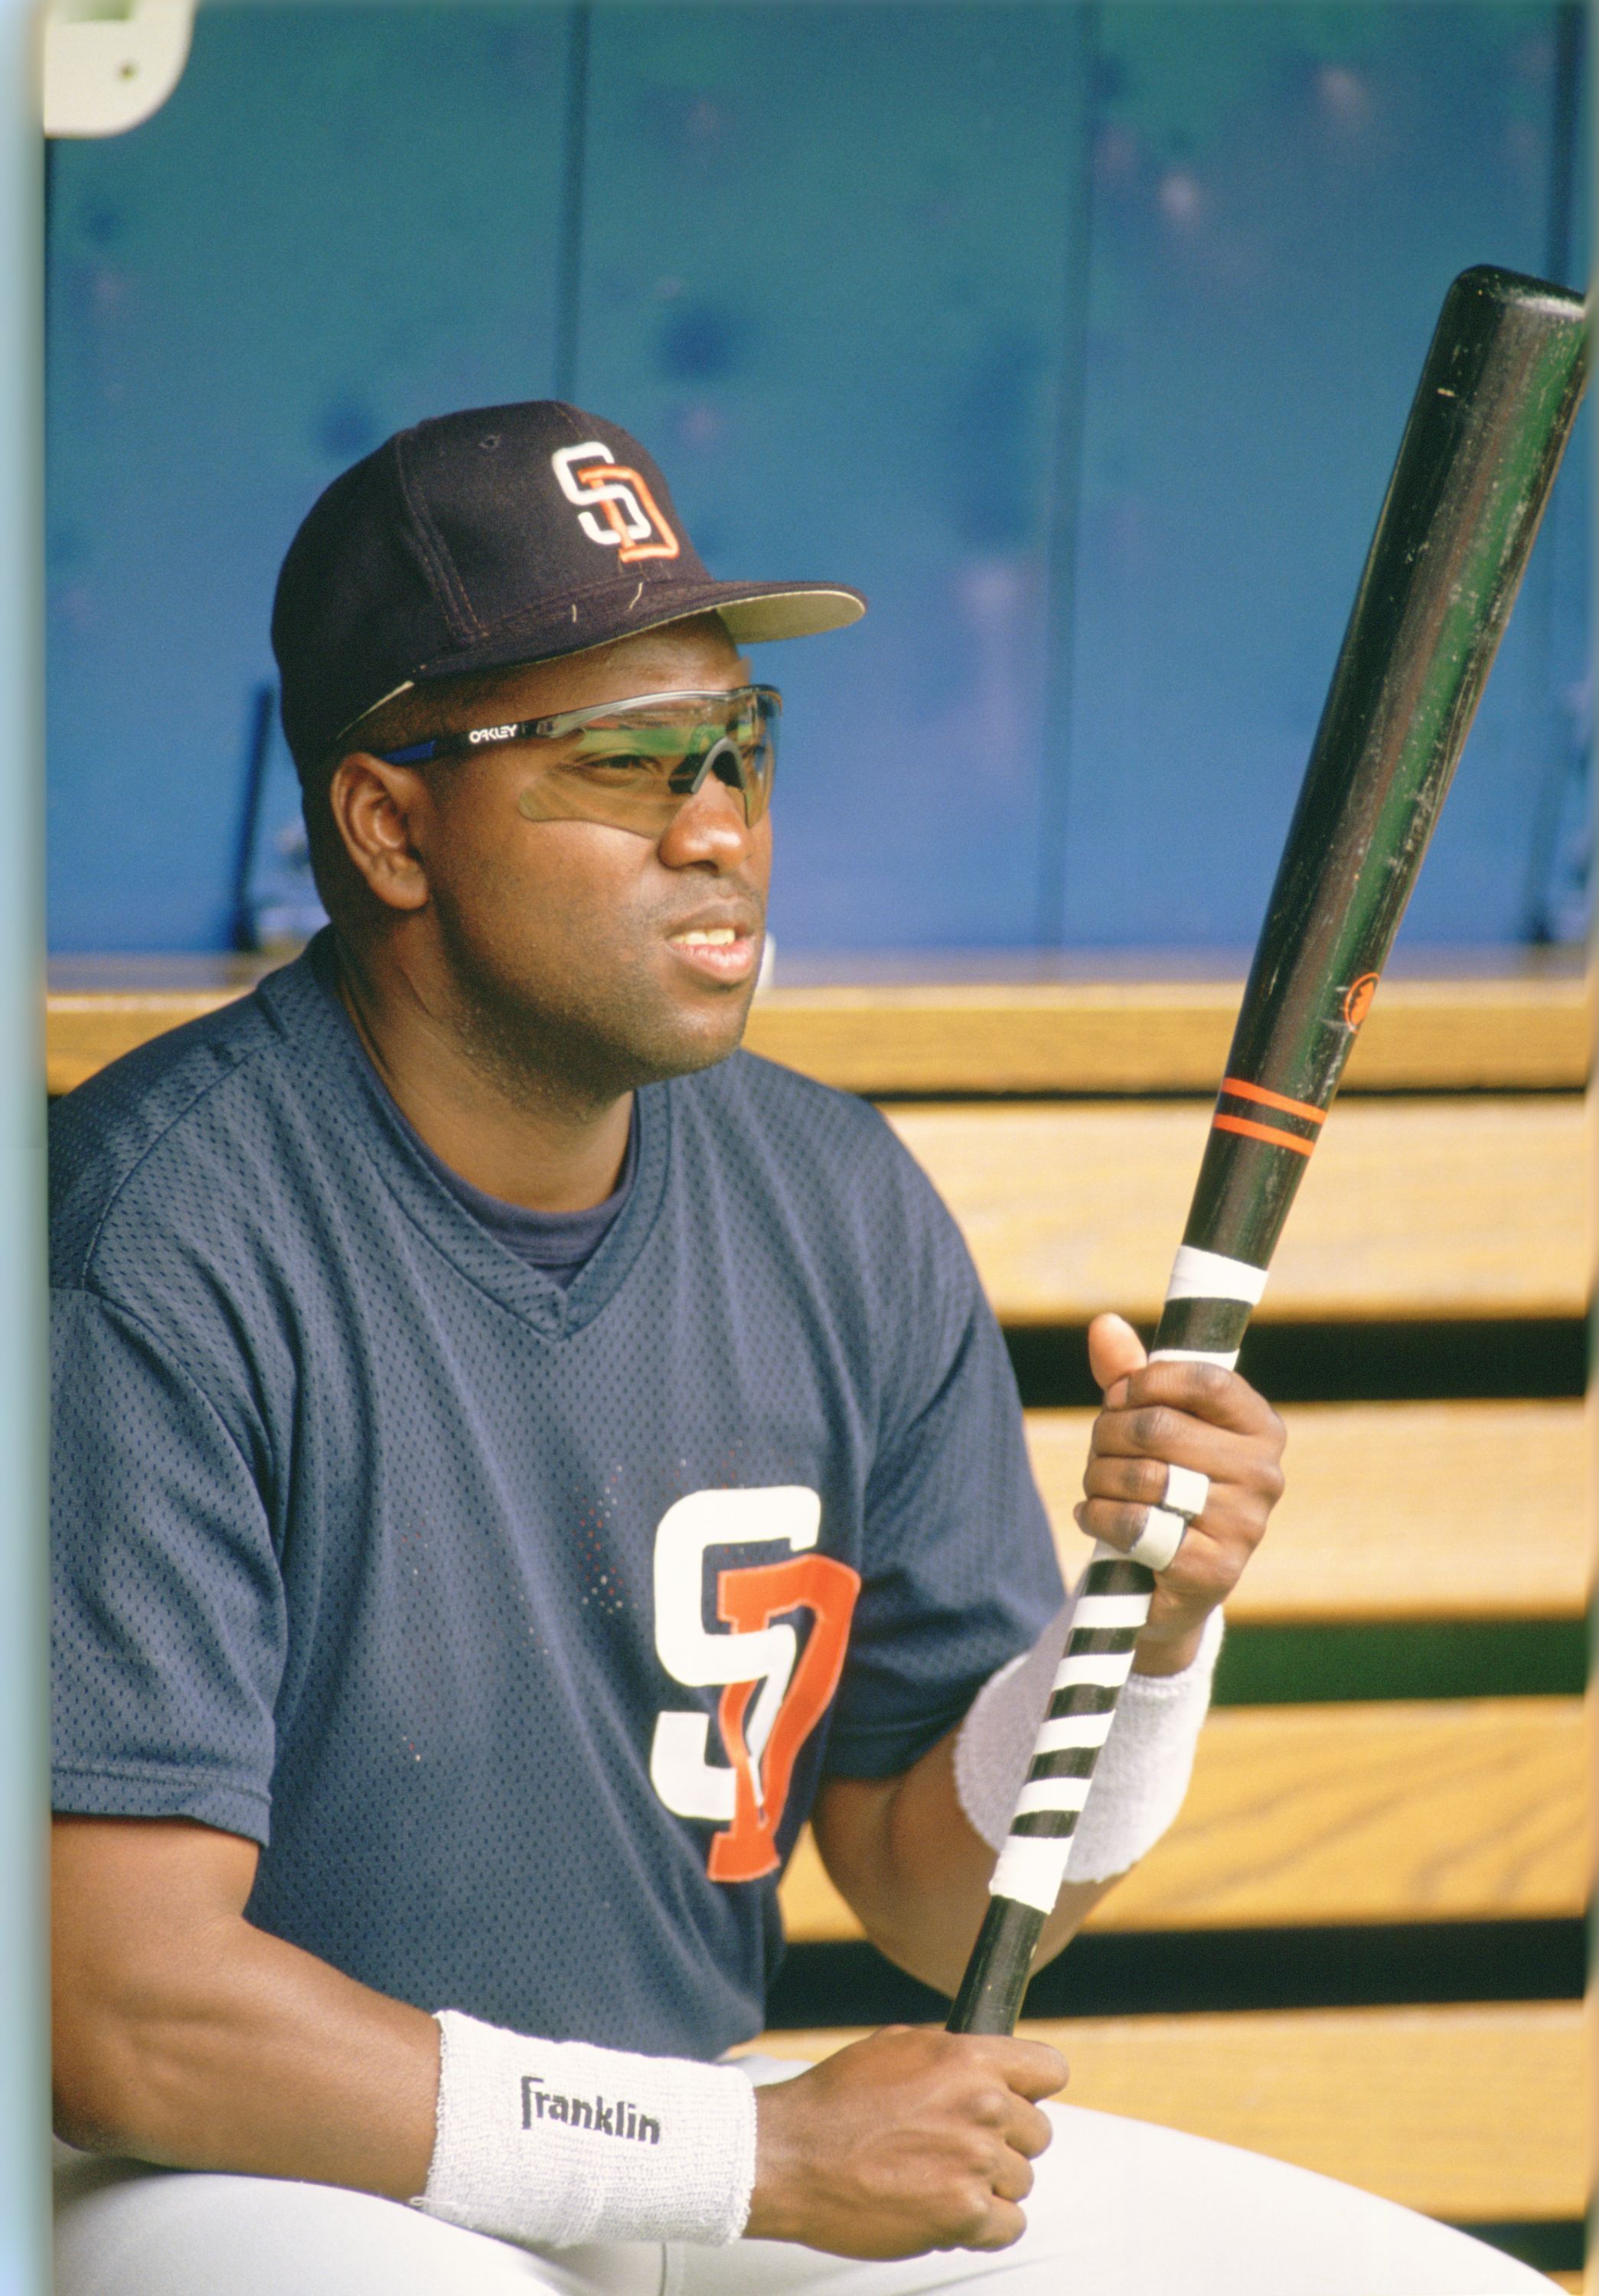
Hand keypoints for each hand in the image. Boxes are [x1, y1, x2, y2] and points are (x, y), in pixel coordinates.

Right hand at [745, 2024, 1065, 2257]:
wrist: (789, 2157)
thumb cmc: (834, 2103)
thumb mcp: (897, 2047)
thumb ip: (952, 2055)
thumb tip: (986, 2066)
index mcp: (969, 2058)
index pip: (1049, 2069)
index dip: (1032, 2088)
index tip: (1017, 2101)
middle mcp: (983, 2106)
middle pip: (1038, 2134)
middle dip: (1004, 2143)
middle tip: (957, 2149)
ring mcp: (976, 2162)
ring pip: (1021, 2182)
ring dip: (987, 2187)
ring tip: (938, 2180)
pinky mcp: (964, 2214)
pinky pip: (1008, 2226)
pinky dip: (981, 2228)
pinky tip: (944, 2212)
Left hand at [1075, 1313, 1285, 1673]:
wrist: (1166, 1582)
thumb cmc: (1162, 1484)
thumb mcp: (1150, 1424)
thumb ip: (1129, 1375)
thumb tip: (1103, 1324)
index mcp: (1261, 1428)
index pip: (1204, 1380)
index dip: (1146, 1381)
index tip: (1117, 1396)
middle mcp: (1265, 1475)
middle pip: (1161, 1427)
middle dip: (1108, 1433)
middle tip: (1098, 1448)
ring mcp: (1246, 1525)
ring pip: (1144, 1476)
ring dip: (1099, 1477)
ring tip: (1096, 1485)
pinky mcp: (1215, 1570)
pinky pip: (1137, 1525)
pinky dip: (1100, 1517)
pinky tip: (1094, 1516)